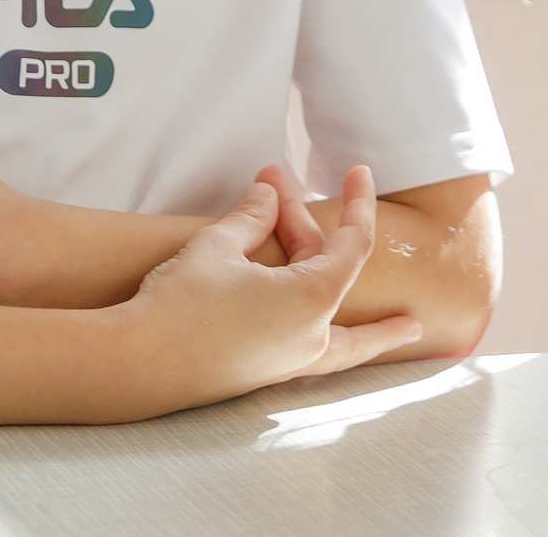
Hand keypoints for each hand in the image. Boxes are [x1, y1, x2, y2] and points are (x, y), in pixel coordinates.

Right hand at [130, 165, 419, 402]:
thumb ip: (252, 219)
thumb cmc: (179, 301)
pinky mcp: (264, 376)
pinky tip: (345, 348)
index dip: (359, 203)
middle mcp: (311, 337)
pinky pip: (319, 354)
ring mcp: (289, 363)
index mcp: (311, 300)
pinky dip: (342, 343)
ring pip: (343, 334)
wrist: (136, 365)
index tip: (359, 171)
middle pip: (332, 274)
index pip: (352, 244)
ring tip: (410, 330)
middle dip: (308, 227)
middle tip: (279, 185)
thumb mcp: (218, 245)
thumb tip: (268, 198)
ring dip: (374, 325)